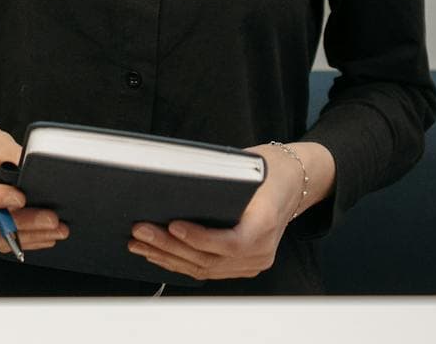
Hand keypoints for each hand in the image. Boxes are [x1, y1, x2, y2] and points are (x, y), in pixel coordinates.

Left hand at [127, 143, 307, 280]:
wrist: (296, 181)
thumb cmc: (270, 168)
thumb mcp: (250, 166)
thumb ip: (220, 181)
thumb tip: (174, 184)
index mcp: (266, 224)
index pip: (231, 243)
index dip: (200, 238)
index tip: (173, 225)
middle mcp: (262, 251)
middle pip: (209, 259)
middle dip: (169, 246)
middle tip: (140, 231)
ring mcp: (253, 263)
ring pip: (204, 269)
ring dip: (168, 257)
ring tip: (139, 244)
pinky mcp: (243, 266)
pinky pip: (208, 269)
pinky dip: (181, 262)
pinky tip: (158, 253)